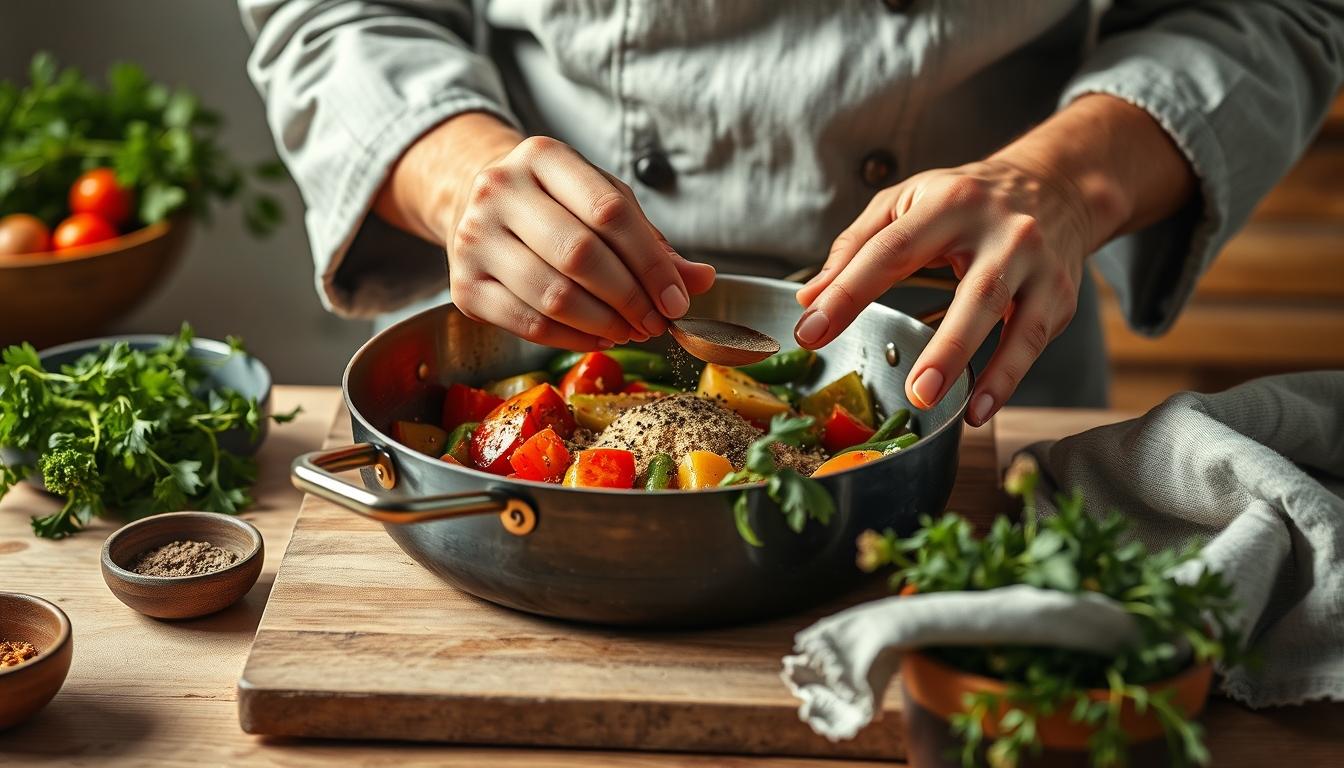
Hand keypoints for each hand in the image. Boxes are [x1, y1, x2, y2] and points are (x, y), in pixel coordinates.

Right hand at [376, 114, 714, 349]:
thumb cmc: (555, 205)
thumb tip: (700, 280)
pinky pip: (528, 323)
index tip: (677, 299)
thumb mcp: (602, 202)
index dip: (651, 262)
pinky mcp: (463, 286)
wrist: (472, 205)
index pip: (609, 211)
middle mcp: (499, 190)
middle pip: (580, 254)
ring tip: (630, 331)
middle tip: (655, 323)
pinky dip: (572, 338)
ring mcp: (473, 238)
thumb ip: (650, 241)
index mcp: (542, 156)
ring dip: (604, 324)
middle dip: (630, 298)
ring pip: (553, 295)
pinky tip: (598, 337)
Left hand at [795, 158, 1091, 424]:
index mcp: (950, 203)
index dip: (848, 292)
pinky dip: (1008, 378)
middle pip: (975, 292)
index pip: (891, 250)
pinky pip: (1032, 340)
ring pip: (1013, 321)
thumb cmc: (965, 199)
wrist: (1054, 186)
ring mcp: (1037, 264)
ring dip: (980, 369)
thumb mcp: (906, 202)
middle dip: (944, 346)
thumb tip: (811, 298)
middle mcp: (1003, 231)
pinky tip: (981, 408)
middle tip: (913, 392)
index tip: (811, 332)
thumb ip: (856, 247)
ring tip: (941, 403)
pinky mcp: (1059, 294)